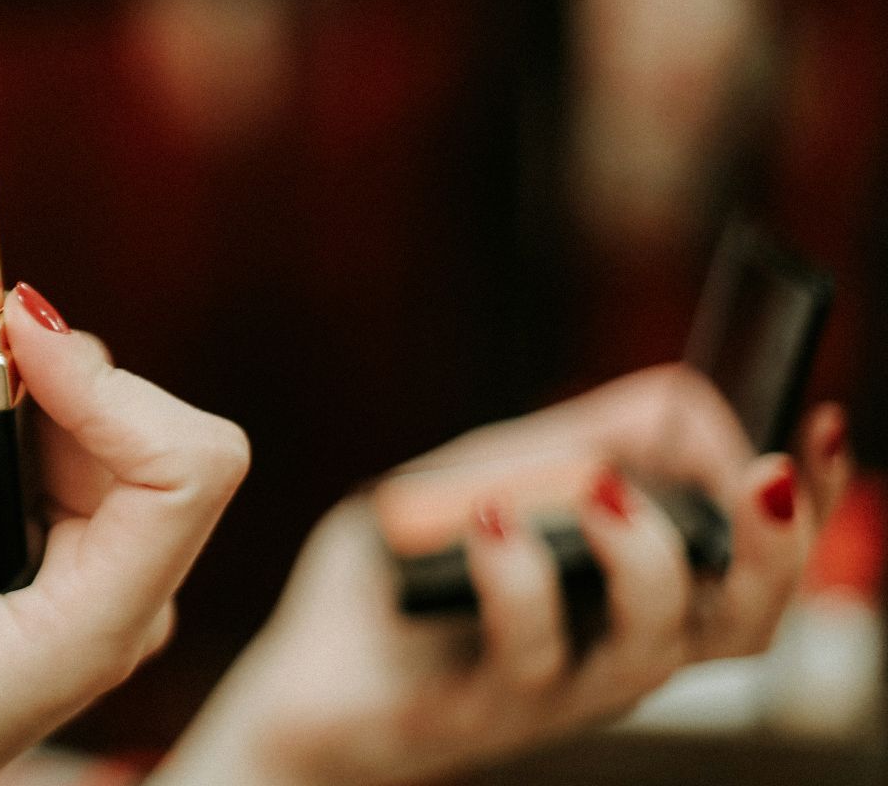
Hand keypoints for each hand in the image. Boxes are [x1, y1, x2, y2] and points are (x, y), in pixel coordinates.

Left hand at [153, 364, 850, 785]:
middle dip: (777, 549)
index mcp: (634, 599)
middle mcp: (616, 651)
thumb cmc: (403, 577)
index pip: (759, 564)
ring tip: (599, 488)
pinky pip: (528, 656)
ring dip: (645, 560)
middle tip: (764, 478)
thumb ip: (571, 440)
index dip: (807, 501)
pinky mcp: (482, 712)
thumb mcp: (486, 478)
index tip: (816, 423)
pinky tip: (486, 521)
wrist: (300, 679)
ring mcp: (555, 690)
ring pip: (654, 651)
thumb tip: (681, 403)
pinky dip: (518, 577)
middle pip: (746, 623)